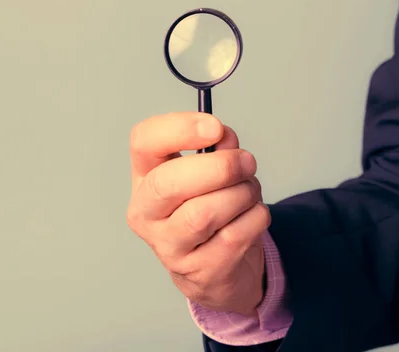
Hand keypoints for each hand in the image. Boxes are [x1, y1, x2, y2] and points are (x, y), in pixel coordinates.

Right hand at [126, 112, 269, 315]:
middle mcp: (146, 214)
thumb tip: (224, 138)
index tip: (214, 127)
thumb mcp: (210, 173)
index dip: (178, 128)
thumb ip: (216, 149)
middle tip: (247, 161)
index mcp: (144, 178)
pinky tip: (251, 216)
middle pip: (168, 183)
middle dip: (219, 167)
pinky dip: (255, 218)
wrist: (218, 268)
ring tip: (250, 192)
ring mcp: (168, 248)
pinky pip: (234, 235)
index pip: (143, 142)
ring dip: (242, 194)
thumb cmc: (211, 208)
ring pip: (204, 212)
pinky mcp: (199, 271)